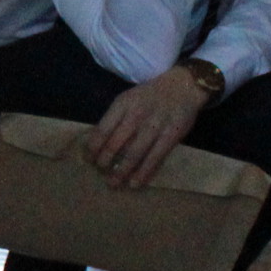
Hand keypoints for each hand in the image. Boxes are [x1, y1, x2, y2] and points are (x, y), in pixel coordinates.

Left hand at [84, 66, 210, 189]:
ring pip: (134, 154)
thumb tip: (96, 141)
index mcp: (122, 105)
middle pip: (115, 144)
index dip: (93, 148)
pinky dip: (144, 172)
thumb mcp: (128, 99)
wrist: (182, 87)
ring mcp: (154, 126)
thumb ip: (114, 118)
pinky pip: (155, 158)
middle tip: (101, 172)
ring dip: (122, 171)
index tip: (88, 159)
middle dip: (105, 161)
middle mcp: (136, 115)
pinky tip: (136, 183)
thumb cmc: (149, 96)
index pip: (102, 130)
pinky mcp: (171, 136)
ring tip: (114, 183)